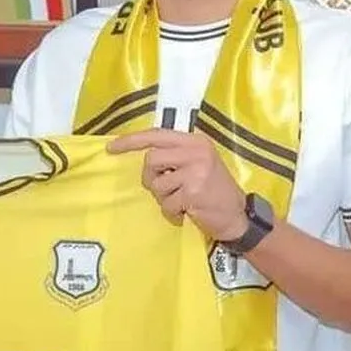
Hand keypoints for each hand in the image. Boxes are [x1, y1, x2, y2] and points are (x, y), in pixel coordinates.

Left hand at [107, 128, 246, 240]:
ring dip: (164, 198)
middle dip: (150, 177)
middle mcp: (196, 152)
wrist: (238, 216)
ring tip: (181, 202)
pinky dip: (172, 213)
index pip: (157, 135)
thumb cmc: (215, 191)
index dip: (131, 140)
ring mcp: (195, 171)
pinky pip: (166, 204)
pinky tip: (187, 213)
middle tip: (163, 189)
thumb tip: (145, 158)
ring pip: (157, 184)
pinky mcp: (192, 192)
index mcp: (195, 141)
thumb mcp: (200, 164)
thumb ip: (176, 156)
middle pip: (151, 159)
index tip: (111, 147)